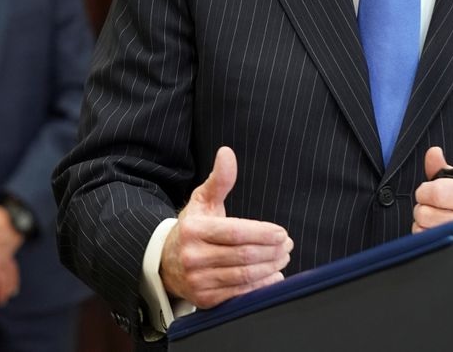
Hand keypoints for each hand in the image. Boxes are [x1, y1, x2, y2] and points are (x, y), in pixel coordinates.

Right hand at [160, 147, 293, 308]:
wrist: (166, 263)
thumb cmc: (192, 228)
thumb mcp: (202, 201)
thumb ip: (219, 179)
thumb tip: (227, 153)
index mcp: (193, 229)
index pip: (235, 232)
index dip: (262, 233)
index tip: (281, 232)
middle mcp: (193, 256)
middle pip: (243, 255)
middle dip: (271, 250)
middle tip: (287, 245)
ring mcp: (198, 280)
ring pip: (243, 276)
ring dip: (270, 267)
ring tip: (282, 257)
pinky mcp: (204, 299)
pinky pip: (239, 294)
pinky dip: (260, 286)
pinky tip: (273, 276)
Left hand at [412, 146, 452, 232]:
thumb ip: (444, 168)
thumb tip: (433, 152)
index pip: (437, 193)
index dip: (425, 191)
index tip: (428, 191)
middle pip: (425, 213)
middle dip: (423, 205)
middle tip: (434, 205)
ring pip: (422, 228)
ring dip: (423, 221)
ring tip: (437, 217)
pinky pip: (424, 241)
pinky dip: (424, 233)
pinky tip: (436, 229)